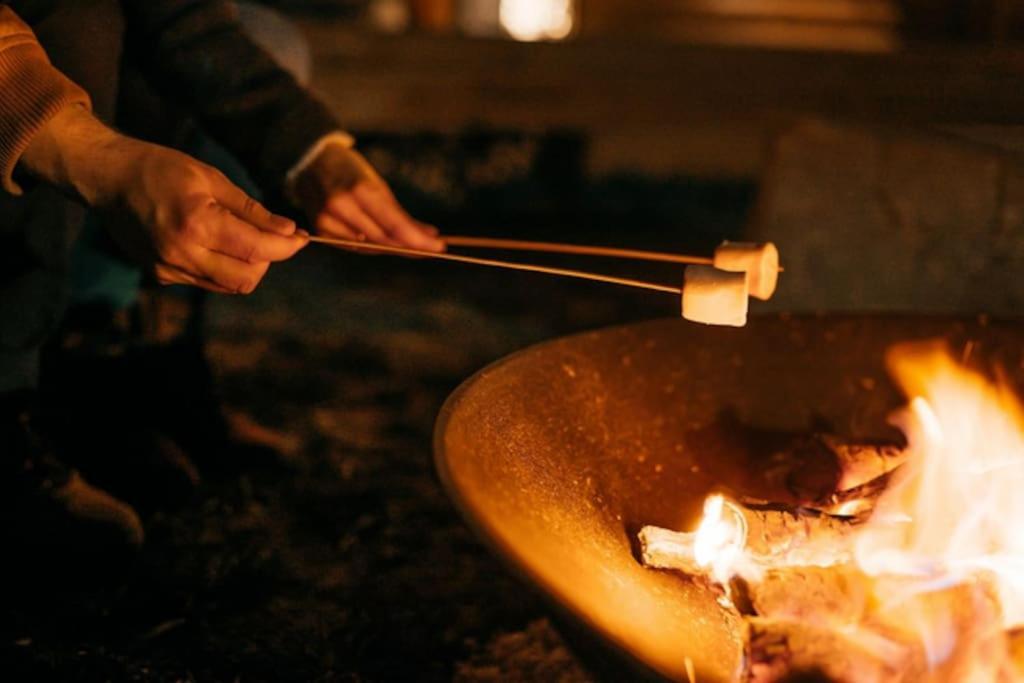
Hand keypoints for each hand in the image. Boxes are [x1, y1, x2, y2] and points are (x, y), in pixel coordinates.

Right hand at [20, 106, 306, 293]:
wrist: (108, 179)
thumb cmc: (162, 169)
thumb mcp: (212, 179)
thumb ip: (252, 211)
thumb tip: (290, 232)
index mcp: (196, 224)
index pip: (256, 250)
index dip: (286, 247)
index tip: (303, 238)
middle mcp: (181, 253)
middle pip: (247, 278)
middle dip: (268, 260)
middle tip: (271, 237)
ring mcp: (168, 269)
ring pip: (229, 285)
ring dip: (247, 266)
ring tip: (244, 238)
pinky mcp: (161, 276)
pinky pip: (207, 282)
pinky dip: (223, 267)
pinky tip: (216, 243)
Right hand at [290, 143, 443, 251]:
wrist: (309, 160)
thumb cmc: (349, 169)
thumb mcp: (377, 184)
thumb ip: (400, 213)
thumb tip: (430, 235)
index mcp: (359, 190)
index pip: (395, 224)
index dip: (418, 240)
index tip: (439, 247)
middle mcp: (341, 208)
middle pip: (383, 240)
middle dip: (410, 247)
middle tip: (431, 250)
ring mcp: (327, 221)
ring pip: (369, 247)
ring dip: (394, 249)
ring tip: (414, 248)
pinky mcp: (320, 230)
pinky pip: (353, 247)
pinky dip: (373, 248)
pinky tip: (387, 246)